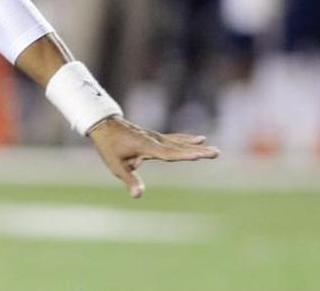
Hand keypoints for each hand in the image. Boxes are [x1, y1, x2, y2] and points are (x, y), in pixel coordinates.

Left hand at [88, 116, 219, 198]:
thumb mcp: (115, 165)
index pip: (168, 153)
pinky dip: (187, 139)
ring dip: (197, 146)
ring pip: (180, 143)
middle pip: (179, 147)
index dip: (184, 155)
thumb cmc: (109, 146)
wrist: (103, 124)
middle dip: (198, 151)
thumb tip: (138, 196)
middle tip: (216, 153)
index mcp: (146, 147)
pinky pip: (175, 139)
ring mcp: (156, 137)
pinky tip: (199, 138)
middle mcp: (154, 140)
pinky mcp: (155, 137)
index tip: (199, 155)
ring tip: (214, 151)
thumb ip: (130, 179)